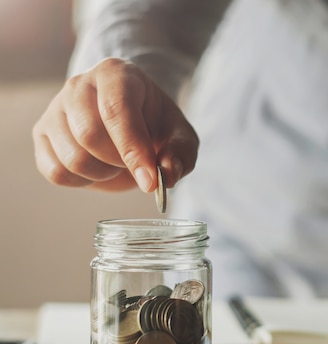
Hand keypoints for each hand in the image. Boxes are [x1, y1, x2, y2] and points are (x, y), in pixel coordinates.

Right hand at [33, 58, 198, 191]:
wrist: (133, 118)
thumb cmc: (156, 124)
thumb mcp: (180, 135)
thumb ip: (181, 153)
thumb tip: (167, 175)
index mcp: (115, 74)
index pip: (116, 110)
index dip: (133, 150)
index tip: (150, 181)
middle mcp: (78, 85)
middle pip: (89, 135)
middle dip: (118, 162)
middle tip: (135, 162)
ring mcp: (55, 109)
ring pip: (72, 158)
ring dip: (102, 173)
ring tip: (117, 162)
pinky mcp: (42, 134)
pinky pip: (56, 172)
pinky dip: (82, 181)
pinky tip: (97, 169)